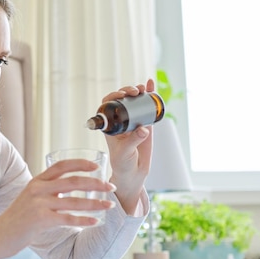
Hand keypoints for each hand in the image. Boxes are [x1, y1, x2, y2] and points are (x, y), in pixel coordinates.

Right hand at [0, 159, 114, 258]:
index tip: (96, 165)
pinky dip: (83, 220)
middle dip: (95, 183)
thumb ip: (46, 192)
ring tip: (110, 205)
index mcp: (36, 181)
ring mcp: (38, 204)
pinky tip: (95, 222)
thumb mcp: (29, 199)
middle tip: (111, 187)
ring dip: (95, 203)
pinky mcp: (39, 220)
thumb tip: (69, 189)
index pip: (61, 165)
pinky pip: (67, 219)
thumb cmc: (16, 221)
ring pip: (73, 201)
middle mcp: (37, 189)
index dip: (80, 163)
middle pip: (72, 181)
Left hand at [102, 78, 154, 212]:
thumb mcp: (124, 152)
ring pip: (134, 101)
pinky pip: (147, 107)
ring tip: (144, 88)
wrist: (134, 173)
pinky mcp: (146, 123)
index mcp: (109, 125)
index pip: (108, 105)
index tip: (122, 95)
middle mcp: (120, 120)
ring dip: (139, 91)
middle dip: (127, 91)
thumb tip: (144, 128)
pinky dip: (149, 95)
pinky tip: (151, 85)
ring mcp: (133, 120)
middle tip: (135, 92)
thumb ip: (133, 141)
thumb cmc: (122, 163)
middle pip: (122, 99)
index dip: (113, 96)